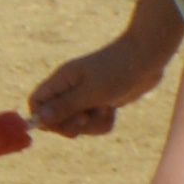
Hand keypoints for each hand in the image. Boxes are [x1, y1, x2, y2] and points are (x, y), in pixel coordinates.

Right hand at [24, 39, 156, 140]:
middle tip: (87, 118)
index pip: (37, 102)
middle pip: (57, 118)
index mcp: (61, 80)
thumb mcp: (90, 92)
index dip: (44, 118)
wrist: (147, 58)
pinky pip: (95, 125)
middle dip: (73, 125)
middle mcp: (70, 88)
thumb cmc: (117, 71)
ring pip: (78, 124)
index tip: (61, 124)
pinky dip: (104, 122)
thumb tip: (39, 119)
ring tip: (106, 109)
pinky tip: (113, 110)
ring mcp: (85, 96)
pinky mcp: (100, 103)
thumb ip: (65, 106)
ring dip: (93, 125)